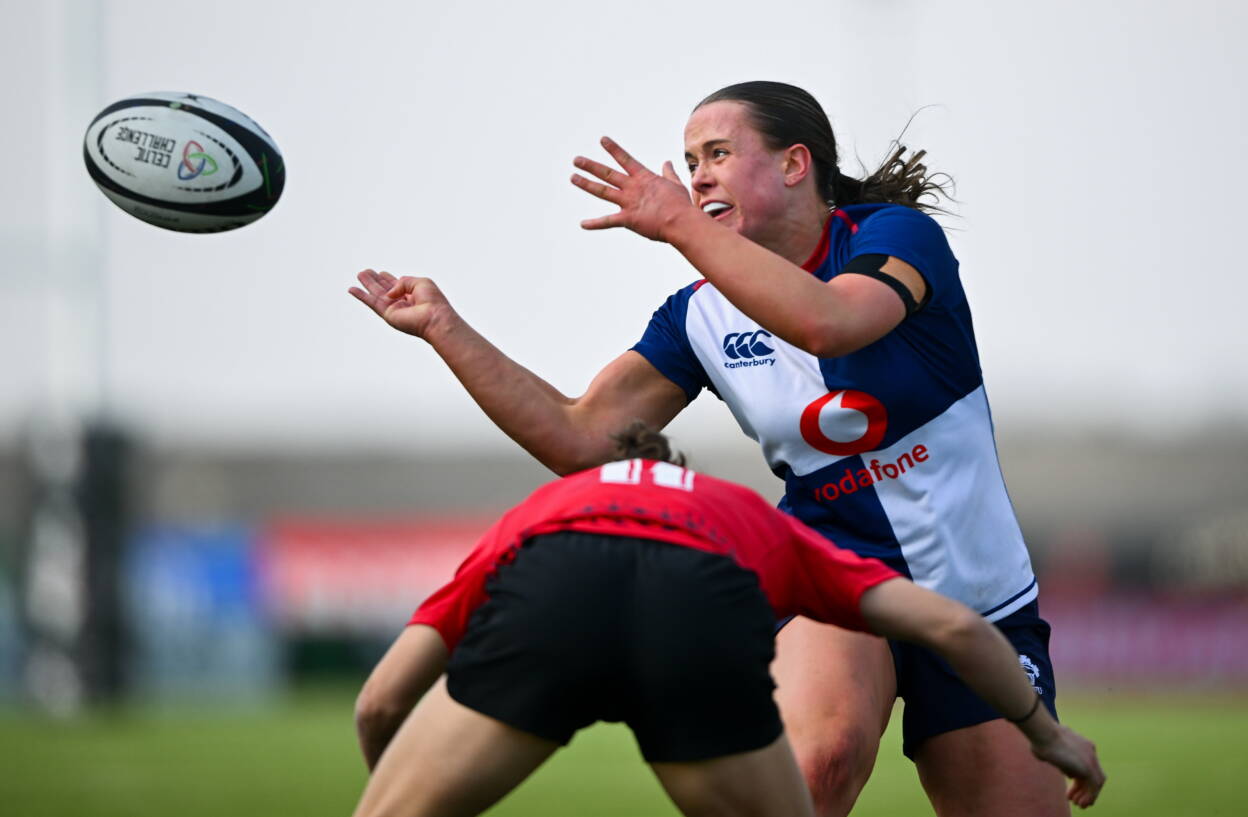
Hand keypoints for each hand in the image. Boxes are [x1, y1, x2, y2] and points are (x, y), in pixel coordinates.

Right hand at [348, 269, 452, 339]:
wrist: (435, 317)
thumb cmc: (433, 301)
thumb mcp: (420, 282)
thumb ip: (402, 281)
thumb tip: (389, 292)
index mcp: (412, 294)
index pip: (397, 285)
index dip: (388, 278)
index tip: (381, 272)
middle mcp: (403, 302)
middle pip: (384, 289)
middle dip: (375, 280)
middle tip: (364, 272)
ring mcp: (394, 309)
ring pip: (377, 295)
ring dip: (367, 285)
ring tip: (359, 275)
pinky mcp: (388, 315)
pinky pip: (372, 303)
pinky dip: (361, 296)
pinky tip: (352, 289)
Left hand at [571, 136, 698, 241]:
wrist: (681, 221)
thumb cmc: (681, 205)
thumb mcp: (675, 184)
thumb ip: (669, 173)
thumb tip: (667, 162)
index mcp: (644, 178)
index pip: (625, 159)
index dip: (613, 149)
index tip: (602, 140)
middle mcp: (633, 187)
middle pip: (607, 174)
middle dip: (590, 166)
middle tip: (576, 160)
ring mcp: (628, 202)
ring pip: (602, 191)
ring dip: (586, 184)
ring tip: (573, 177)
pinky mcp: (627, 219)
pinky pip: (607, 221)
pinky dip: (595, 224)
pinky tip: (583, 224)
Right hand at [1030, 724, 1105, 807]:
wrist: (1044, 733)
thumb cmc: (1040, 739)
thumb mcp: (1051, 751)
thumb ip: (1060, 761)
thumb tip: (1065, 771)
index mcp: (1082, 744)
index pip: (1086, 765)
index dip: (1079, 778)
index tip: (1070, 785)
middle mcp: (1090, 751)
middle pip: (1093, 774)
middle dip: (1085, 787)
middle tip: (1075, 798)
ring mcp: (1091, 758)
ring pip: (1096, 782)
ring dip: (1088, 795)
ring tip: (1079, 804)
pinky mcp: (1088, 767)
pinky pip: (1093, 787)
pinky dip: (1089, 796)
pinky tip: (1080, 803)